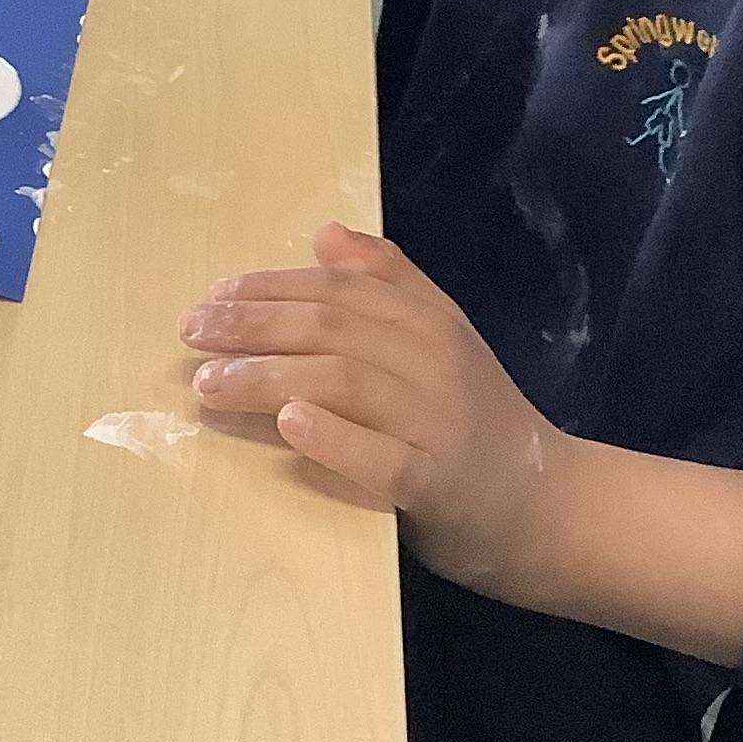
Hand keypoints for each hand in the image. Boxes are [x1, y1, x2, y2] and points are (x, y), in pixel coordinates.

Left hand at [180, 223, 562, 593]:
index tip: (210, 299)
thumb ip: (390, 284)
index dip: (269, 288)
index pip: (338, 290)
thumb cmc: (479, 423)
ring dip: (269, 378)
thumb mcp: (441, 339)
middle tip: (191, 336)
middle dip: (252, 325)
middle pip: (331, 327)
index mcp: (427, 321)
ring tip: (210, 385)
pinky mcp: (438, 484)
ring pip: (344, 382)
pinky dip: (333, 438)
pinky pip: (382, 457)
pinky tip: (289, 426)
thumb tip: (326, 235)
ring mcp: (436, 422)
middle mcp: (432, 360)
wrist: (551, 506)